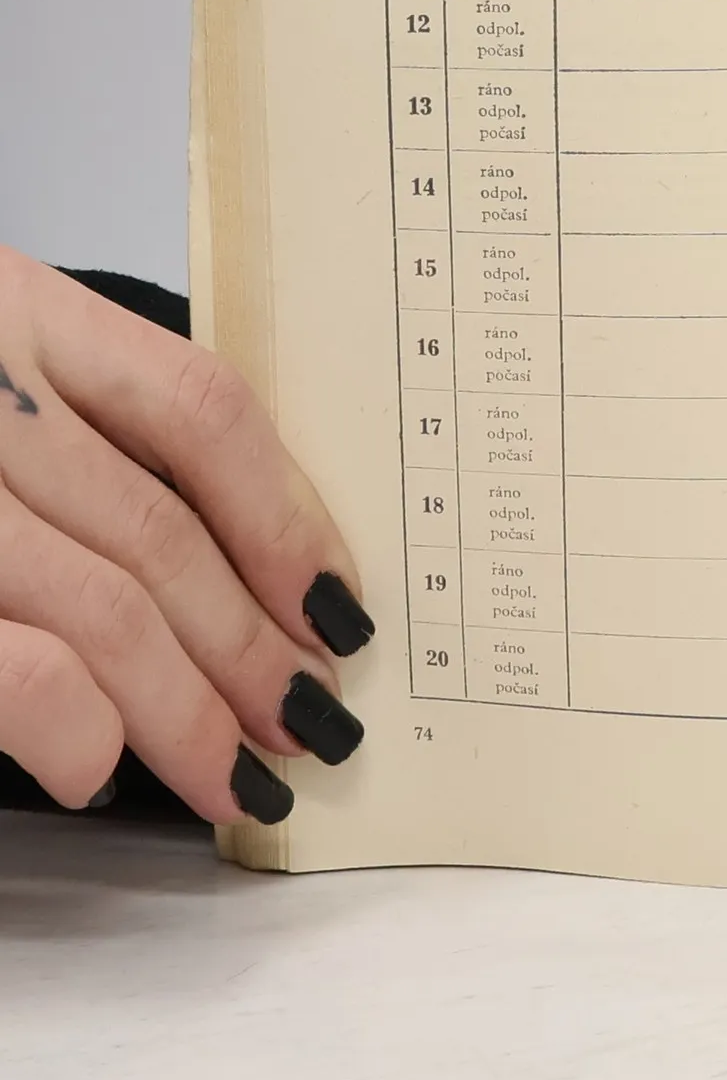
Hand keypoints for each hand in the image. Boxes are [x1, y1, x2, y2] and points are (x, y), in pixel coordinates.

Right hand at [0, 248, 371, 822]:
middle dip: (254, 644)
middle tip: (312, 721)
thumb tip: (235, 567)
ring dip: (190, 709)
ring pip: (102, 602)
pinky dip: (73, 723)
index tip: (340, 605)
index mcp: (7, 304)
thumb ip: (70, 422)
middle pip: (159, 527)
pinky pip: (9, 662)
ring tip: (240, 775)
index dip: (289, 518)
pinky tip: (98, 766)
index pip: (200, 407)